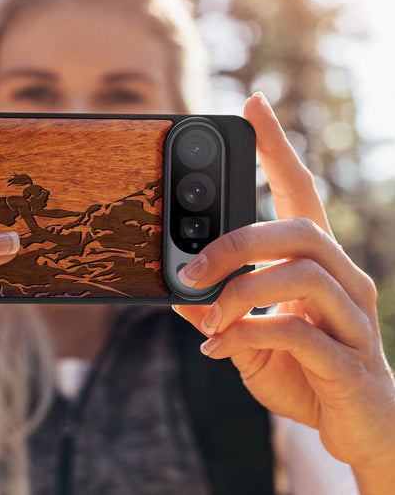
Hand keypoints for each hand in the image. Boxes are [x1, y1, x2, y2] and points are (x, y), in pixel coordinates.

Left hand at [173, 93, 394, 486]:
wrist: (359, 430)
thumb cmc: (305, 372)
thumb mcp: (249, 336)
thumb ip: (218, 311)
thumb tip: (175, 292)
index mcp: (317, 263)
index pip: (300, 190)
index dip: (277, 147)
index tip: (253, 104)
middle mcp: (344, 279)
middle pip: (299, 229)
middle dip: (236, 242)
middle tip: (189, 267)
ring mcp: (354, 319)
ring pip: (301, 274)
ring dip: (240, 292)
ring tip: (207, 317)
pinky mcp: (352, 361)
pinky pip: (299, 333)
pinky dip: (248, 335)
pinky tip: (219, 349)